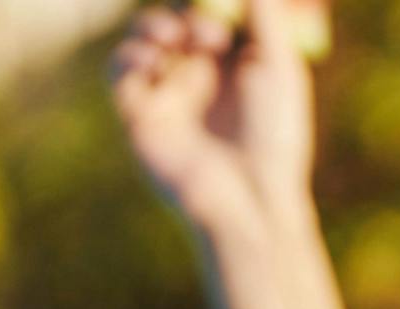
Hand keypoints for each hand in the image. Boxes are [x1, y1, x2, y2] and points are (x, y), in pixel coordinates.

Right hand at [109, 0, 314, 223]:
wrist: (250, 197)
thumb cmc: (274, 138)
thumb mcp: (280, 72)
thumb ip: (267, 22)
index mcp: (235, 67)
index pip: (210, 15)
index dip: (207, 2)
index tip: (215, 4)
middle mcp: (199, 78)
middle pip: (175, 22)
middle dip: (184, 14)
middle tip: (206, 30)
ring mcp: (167, 96)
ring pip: (144, 43)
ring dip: (152, 27)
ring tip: (173, 37)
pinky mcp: (140, 117)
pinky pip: (119, 75)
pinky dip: (128, 57)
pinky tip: (151, 60)